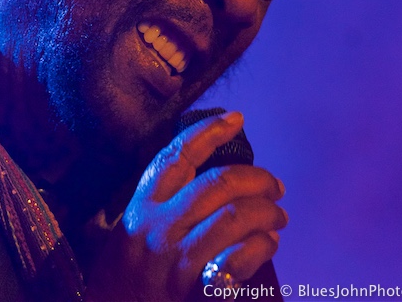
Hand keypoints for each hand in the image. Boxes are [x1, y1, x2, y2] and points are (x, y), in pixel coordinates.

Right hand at [85, 112, 286, 301]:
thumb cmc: (124, 276)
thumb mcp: (131, 231)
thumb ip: (162, 206)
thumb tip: (216, 183)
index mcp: (142, 205)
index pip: (176, 156)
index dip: (208, 132)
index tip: (236, 117)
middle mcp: (157, 225)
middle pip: (217, 183)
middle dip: (257, 180)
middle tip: (275, 187)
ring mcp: (175, 257)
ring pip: (233, 217)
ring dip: (266, 213)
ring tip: (278, 219)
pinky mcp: (193, 289)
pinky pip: (236, 260)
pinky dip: (259, 249)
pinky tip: (267, 246)